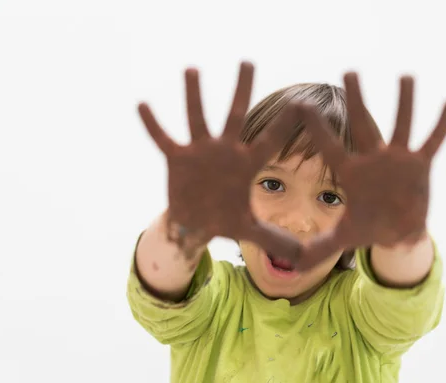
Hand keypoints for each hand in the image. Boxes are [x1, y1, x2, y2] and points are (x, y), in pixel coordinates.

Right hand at [137, 62, 301, 261]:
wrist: (195, 223)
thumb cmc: (225, 219)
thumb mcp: (250, 230)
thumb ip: (275, 239)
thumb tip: (302, 258)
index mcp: (247, 164)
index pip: (270, 141)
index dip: (286, 124)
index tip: (302, 101)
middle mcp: (225, 151)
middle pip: (236, 116)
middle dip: (242, 90)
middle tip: (248, 62)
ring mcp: (200, 152)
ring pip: (198, 118)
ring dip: (194, 96)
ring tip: (193, 69)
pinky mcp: (177, 159)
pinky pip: (163, 138)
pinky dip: (153, 124)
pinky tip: (143, 104)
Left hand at [297, 74, 445, 269]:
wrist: (396, 231)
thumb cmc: (367, 228)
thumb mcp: (342, 238)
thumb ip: (317, 249)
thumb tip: (291, 267)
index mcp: (351, 173)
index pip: (330, 147)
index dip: (315, 129)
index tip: (299, 104)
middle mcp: (373, 160)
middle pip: (363, 125)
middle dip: (358, 99)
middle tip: (349, 71)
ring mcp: (397, 160)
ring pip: (401, 125)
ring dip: (404, 102)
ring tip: (406, 76)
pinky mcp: (420, 165)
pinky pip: (433, 141)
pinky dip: (441, 125)